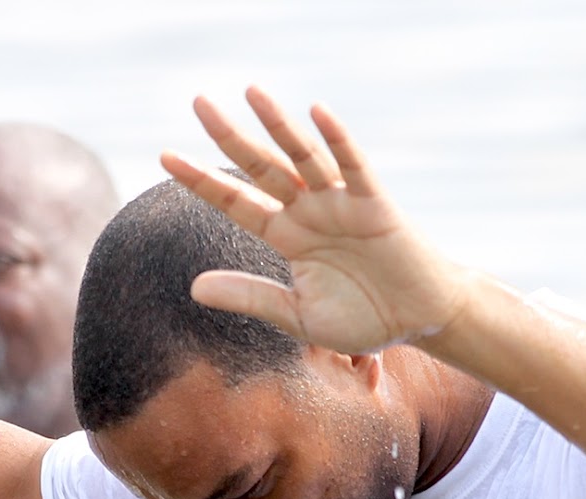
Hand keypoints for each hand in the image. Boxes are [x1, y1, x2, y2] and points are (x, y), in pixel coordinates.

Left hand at [161, 87, 468, 354]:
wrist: (420, 320)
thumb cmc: (364, 318)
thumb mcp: (297, 315)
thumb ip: (250, 297)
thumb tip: (193, 288)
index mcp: (286, 236)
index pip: (235, 201)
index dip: (201, 180)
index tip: (166, 156)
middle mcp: (308, 211)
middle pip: (261, 167)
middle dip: (230, 136)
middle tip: (198, 102)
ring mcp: (340, 203)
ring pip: (303, 156)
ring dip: (279, 124)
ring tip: (251, 92)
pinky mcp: (374, 204)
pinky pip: (353, 167)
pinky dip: (338, 140)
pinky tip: (317, 113)